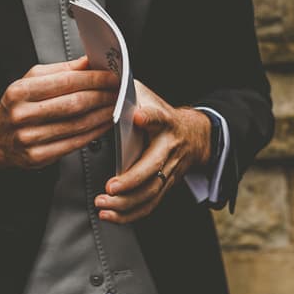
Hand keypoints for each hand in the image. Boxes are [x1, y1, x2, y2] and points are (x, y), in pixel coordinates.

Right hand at [0, 56, 118, 173]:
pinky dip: (94, 132)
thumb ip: (61, 71)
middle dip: (102, 96)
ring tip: (114, 106)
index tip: (111, 76)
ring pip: (77, 125)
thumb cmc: (16, 106)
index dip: (93, 79)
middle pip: (74, 104)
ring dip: (102, 114)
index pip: (65, 82)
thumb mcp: (31, 81)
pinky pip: (75, 143)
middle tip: (117, 91)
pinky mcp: (38, 157)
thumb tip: (90, 62)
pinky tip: (103, 124)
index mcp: (20, 91)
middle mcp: (23, 115)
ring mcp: (30, 138)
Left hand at [94, 81, 210, 223]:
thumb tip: (98, 78)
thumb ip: (127, 91)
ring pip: (150, 192)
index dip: (149, 117)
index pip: (157, 117)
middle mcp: (169, 148)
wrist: (195, 135)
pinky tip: (110, 215)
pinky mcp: (166, 186)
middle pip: (153, 167)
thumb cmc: (162, 114)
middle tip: (110, 187)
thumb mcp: (148, 96)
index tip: (138, 116)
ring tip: (102, 204)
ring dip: (125, 203)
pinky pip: (149, 205)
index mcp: (164, 121)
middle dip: (130, 181)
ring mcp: (170, 170)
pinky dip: (129, 214)